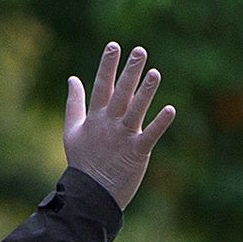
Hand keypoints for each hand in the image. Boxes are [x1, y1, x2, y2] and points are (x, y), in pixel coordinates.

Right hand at [62, 43, 175, 208]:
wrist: (90, 195)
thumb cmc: (83, 162)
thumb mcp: (71, 131)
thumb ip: (74, 103)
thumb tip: (72, 78)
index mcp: (95, 118)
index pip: (102, 86)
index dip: (108, 66)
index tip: (114, 46)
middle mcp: (110, 124)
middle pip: (121, 93)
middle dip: (130, 72)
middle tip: (140, 51)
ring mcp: (123, 137)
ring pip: (136, 110)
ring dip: (146, 92)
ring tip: (155, 73)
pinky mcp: (137, 152)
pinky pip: (150, 134)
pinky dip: (160, 123)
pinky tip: (171, 110)